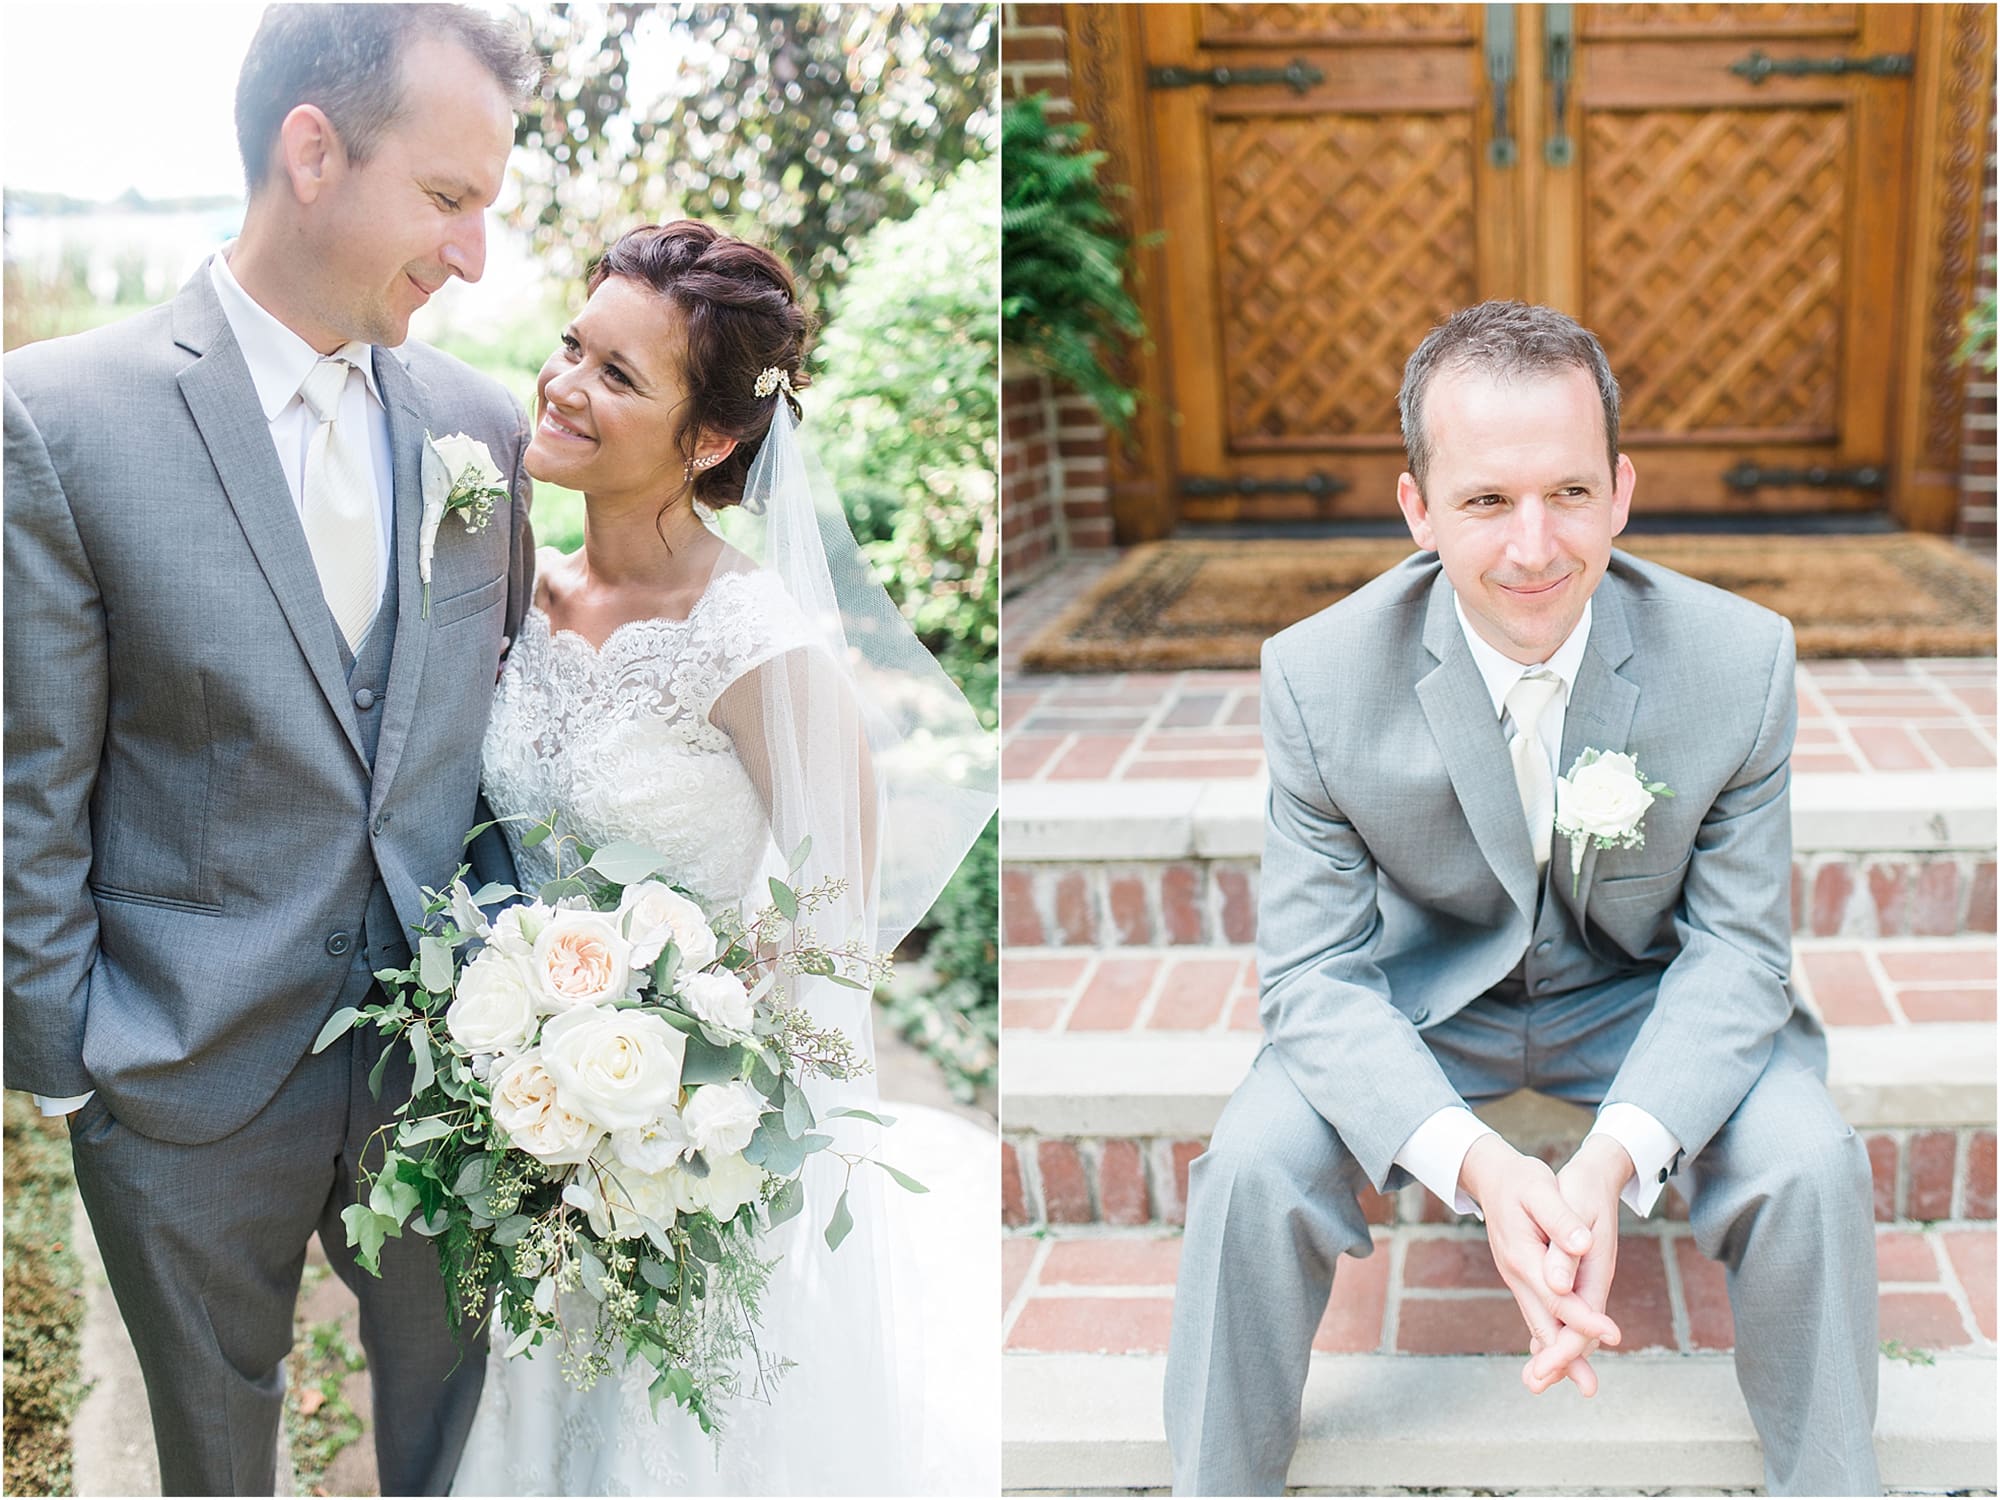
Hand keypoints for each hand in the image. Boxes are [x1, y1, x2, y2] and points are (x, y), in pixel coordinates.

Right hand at [1459, 1135, 1621, 1387]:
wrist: (1493, 1176)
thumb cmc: (1521, 1179)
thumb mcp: (1541, 1189)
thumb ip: (1560, 1221)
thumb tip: (1581, 1247)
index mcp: (1523, 1255)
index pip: (1557, 1296)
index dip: (1585, 1318)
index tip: (1613, 1334)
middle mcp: (1517, 1274)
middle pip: (1545, 1323)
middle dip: (1567, 1357)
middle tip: (1590, 1387)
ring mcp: (1517, 1280)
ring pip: (1540, 1325)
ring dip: (1559, 1356)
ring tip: (1583, 1383)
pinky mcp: (1523, 1279)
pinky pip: (1538, 1316)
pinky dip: (1550, 1340)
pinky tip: (1559, 1359)